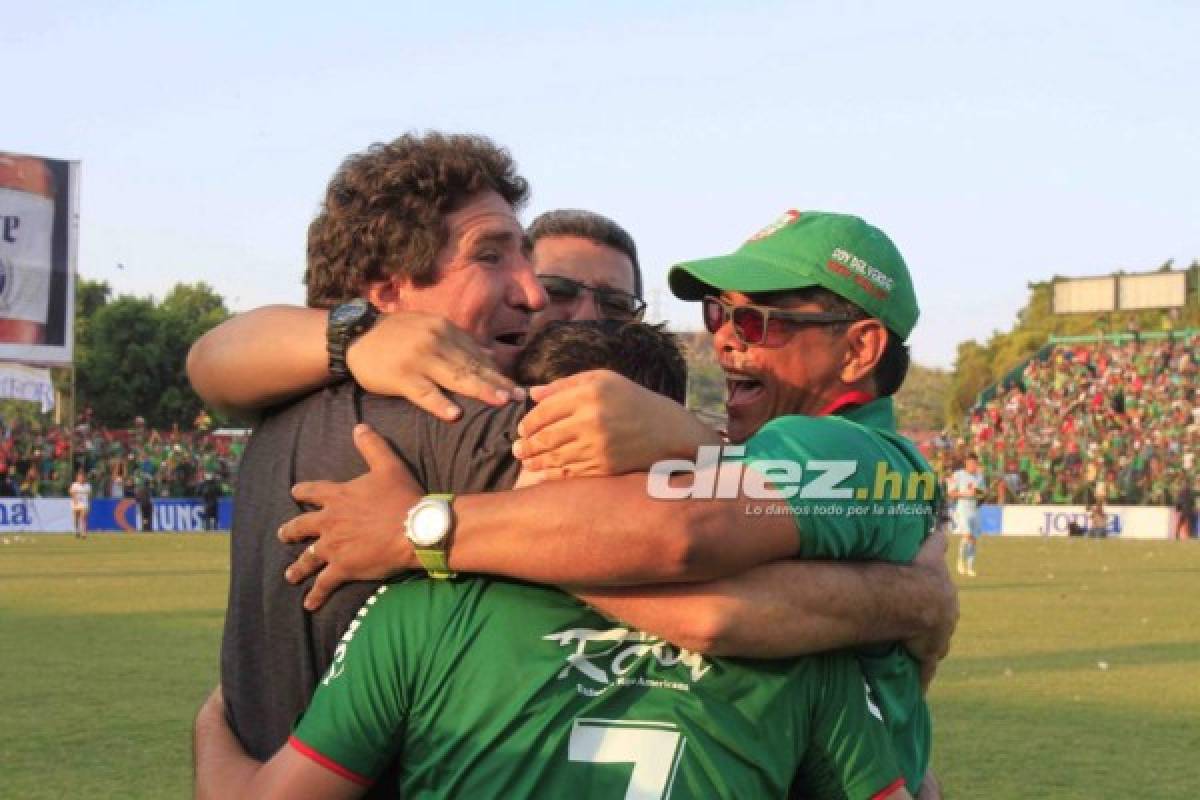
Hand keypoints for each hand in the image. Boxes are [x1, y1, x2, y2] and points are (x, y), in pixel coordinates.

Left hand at [278, 424, 421, 610]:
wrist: (413, 529)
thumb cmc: (402, 497)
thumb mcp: (388, 465)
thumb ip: (372, 445)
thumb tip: (359, 426)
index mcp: (338, 497)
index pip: (313, 492)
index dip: (302, 492)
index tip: (294, 493)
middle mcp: (330, 522)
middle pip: (302, 527)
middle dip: (291, 532)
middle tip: (282, 535)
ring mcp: (334, 547)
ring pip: (308, 558)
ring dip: (298, 567)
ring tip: (289, 576)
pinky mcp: (343, 568)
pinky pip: (324, 584)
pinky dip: (316, 595)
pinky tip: (309, 605)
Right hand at [347, 312, 522, 420]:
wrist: (356, 335)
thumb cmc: (397, 336)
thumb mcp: (431, 329)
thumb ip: (460, 343)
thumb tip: (492, 355)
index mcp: (445, 329)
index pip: (477, 355)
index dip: (498, 373)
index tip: (518, 388)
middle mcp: (435, 341)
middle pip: (472, 366)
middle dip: (497, 383)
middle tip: (518, 397)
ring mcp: (418, 358)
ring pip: (455, 377)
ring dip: (479, 390)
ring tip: (499, 402)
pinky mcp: (401, 376)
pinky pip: (424, 393)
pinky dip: (440, 404)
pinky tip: (455, 415)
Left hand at [512, 370, 720, 477]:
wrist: (667, 429)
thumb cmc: (632, 399)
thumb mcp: (602, 380)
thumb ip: (565, 385)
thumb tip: (532, 394)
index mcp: (588, 394)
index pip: (544, 411)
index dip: (527, 423)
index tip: (521, 429)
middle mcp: (591, 420)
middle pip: (545, 437)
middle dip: (525, 446)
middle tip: (516, 450)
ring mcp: (598, 446)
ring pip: (554, 457)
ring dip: (535, 462)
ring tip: (525, 462)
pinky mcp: (605, 466)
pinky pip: (570, 472)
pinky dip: (552, 474)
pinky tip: (542, 474)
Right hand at [903, 527, 958, 690]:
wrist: (916, 599)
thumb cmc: (918, 574)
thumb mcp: (929, 553)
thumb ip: (936, 540)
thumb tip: (943, 526)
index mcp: (946, 597)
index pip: (944, 602)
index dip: (936, 605)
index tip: (930, 607)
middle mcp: (948, 619)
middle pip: (942, 626)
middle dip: (932, 628)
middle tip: (916, 629)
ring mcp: (938, 639)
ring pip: (935, 647)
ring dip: (925, 650)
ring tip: (912, 652)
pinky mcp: (927, 655)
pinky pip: (924, 670)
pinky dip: (921, 679)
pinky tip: (918, 690)